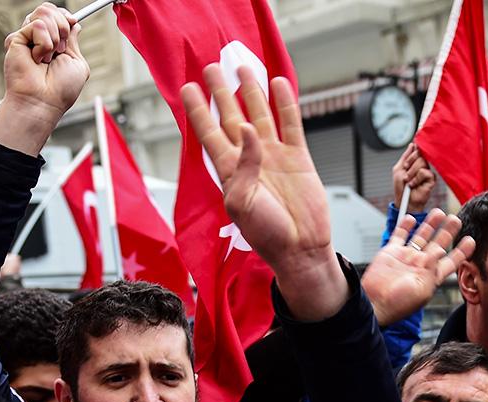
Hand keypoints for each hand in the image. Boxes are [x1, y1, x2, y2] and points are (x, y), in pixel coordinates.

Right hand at [0, 4, 89, 154]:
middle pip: (49, 9)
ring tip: (48, 58)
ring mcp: (27, 38)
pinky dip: (45, 44)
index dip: (65, 15)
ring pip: (43, 13)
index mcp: (53, 41)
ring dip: (55, 37)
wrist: (44, 101)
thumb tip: (75, 23)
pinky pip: (38, 26)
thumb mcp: (77, 63)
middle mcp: (38, 38)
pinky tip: (38, 60)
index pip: (56, 13)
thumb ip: (74, 42)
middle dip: (62, 25)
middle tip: (60, 49)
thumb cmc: (61, 90)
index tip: (72, 22)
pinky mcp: (16, 39)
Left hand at [183, 64, 344, 320]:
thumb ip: (243, 166)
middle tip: (212, 68)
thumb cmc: (266, 234)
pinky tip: (277, 84)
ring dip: (251, 92)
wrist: (300, 248)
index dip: (198, 111)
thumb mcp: (241, 203)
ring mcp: (274, 156)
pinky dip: (284, 104)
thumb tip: (249, 130)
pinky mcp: (298, 158)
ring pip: (260, 114)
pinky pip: (290, 124)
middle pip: (231, 117)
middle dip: (221, 93)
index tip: (187, 88)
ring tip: (243, 68)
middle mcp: (250, 159)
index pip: (209, 133)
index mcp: (230, 170)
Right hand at [362, 209, 473, 326]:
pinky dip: (405, 226)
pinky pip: (399, 235)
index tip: (471, 240)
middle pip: (438, 244)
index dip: (462, 251)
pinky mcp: (390, 253)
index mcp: (431, 276)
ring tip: (439, 212)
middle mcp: (420, 265)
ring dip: (430, 224)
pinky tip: (412, 217)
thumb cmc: (397, 303)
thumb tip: (439, 250)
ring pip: (421, 236)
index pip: (451, 261)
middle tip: (456, 219)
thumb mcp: (422, 288)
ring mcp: (405, 258)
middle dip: (448, 232)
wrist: (374, 304)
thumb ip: (432, 267)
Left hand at [391, 143, 434, 212]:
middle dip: (409, 163)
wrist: (404, 201)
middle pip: (420, 154)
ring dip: (411, 172)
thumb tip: (412, 145)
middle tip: (405, 172)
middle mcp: (423, 165)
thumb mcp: (398, 169)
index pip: (418, 149)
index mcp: (415, 161)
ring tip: (408, 181)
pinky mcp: (431, 179)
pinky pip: (424, 172)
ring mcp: (428, 171)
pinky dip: (416, 179)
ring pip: (422, 162)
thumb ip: (405, 156)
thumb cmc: (401, 188)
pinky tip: (414, 184)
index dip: (414, 151)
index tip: (407, 160)